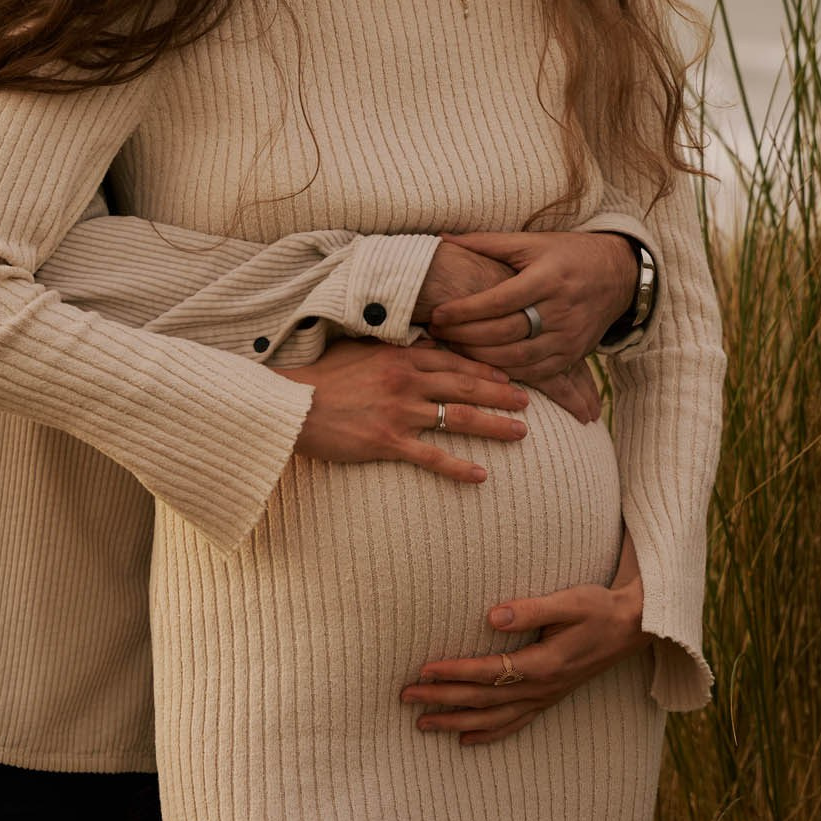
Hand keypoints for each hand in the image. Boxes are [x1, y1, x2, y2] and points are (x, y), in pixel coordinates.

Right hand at [288, 342, 528, 484]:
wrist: (291, 403)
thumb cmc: (322, 377)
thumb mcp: (361, 351)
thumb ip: (395, 350)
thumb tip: (424, 344)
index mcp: (400, 357)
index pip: (453, 360)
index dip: (484, 369)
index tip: (508, 376)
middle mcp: (405, 381)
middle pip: (465, 386)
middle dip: (501, 394)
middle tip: (528, 402)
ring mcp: (398, 412)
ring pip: (458, 418)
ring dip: (493, 426)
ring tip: (521, 433)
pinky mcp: (387, 442)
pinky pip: (431, 456)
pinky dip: (458, 467)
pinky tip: (481, 476)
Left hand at [400, 532, 650, 743]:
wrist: (631, 627)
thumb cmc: (598, 607)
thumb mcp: (569, 601)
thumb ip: (531, 608)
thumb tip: (491, 616)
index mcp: (543, 663)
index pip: (488, 672)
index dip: (455, 672)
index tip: (424, 670)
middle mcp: (541, 687)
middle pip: (483, 700)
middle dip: (442, 700)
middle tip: (406, 698)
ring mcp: (545, 697)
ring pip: (493, 719)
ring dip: (456, 722)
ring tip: (423, 725)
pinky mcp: (549, 699)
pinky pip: (514, 724)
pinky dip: (488, 735)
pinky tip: (466, 740)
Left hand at [419, 234, 603, 423]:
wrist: (618, 274)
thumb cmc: (568, 254)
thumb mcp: (532, 242)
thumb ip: (487, 243)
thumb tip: (442, 237)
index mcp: (548, 277)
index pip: (500, 300)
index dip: (465, 310)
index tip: (437, 313)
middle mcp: (561, 309)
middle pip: (505, 331)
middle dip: (465, 335)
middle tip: (436, 332)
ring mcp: (569, 335)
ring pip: (518, 356)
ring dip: (480, 357)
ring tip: (452, 348)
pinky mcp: (574, 354)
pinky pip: (536, 372)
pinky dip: (506, 371)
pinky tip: (483, 364)